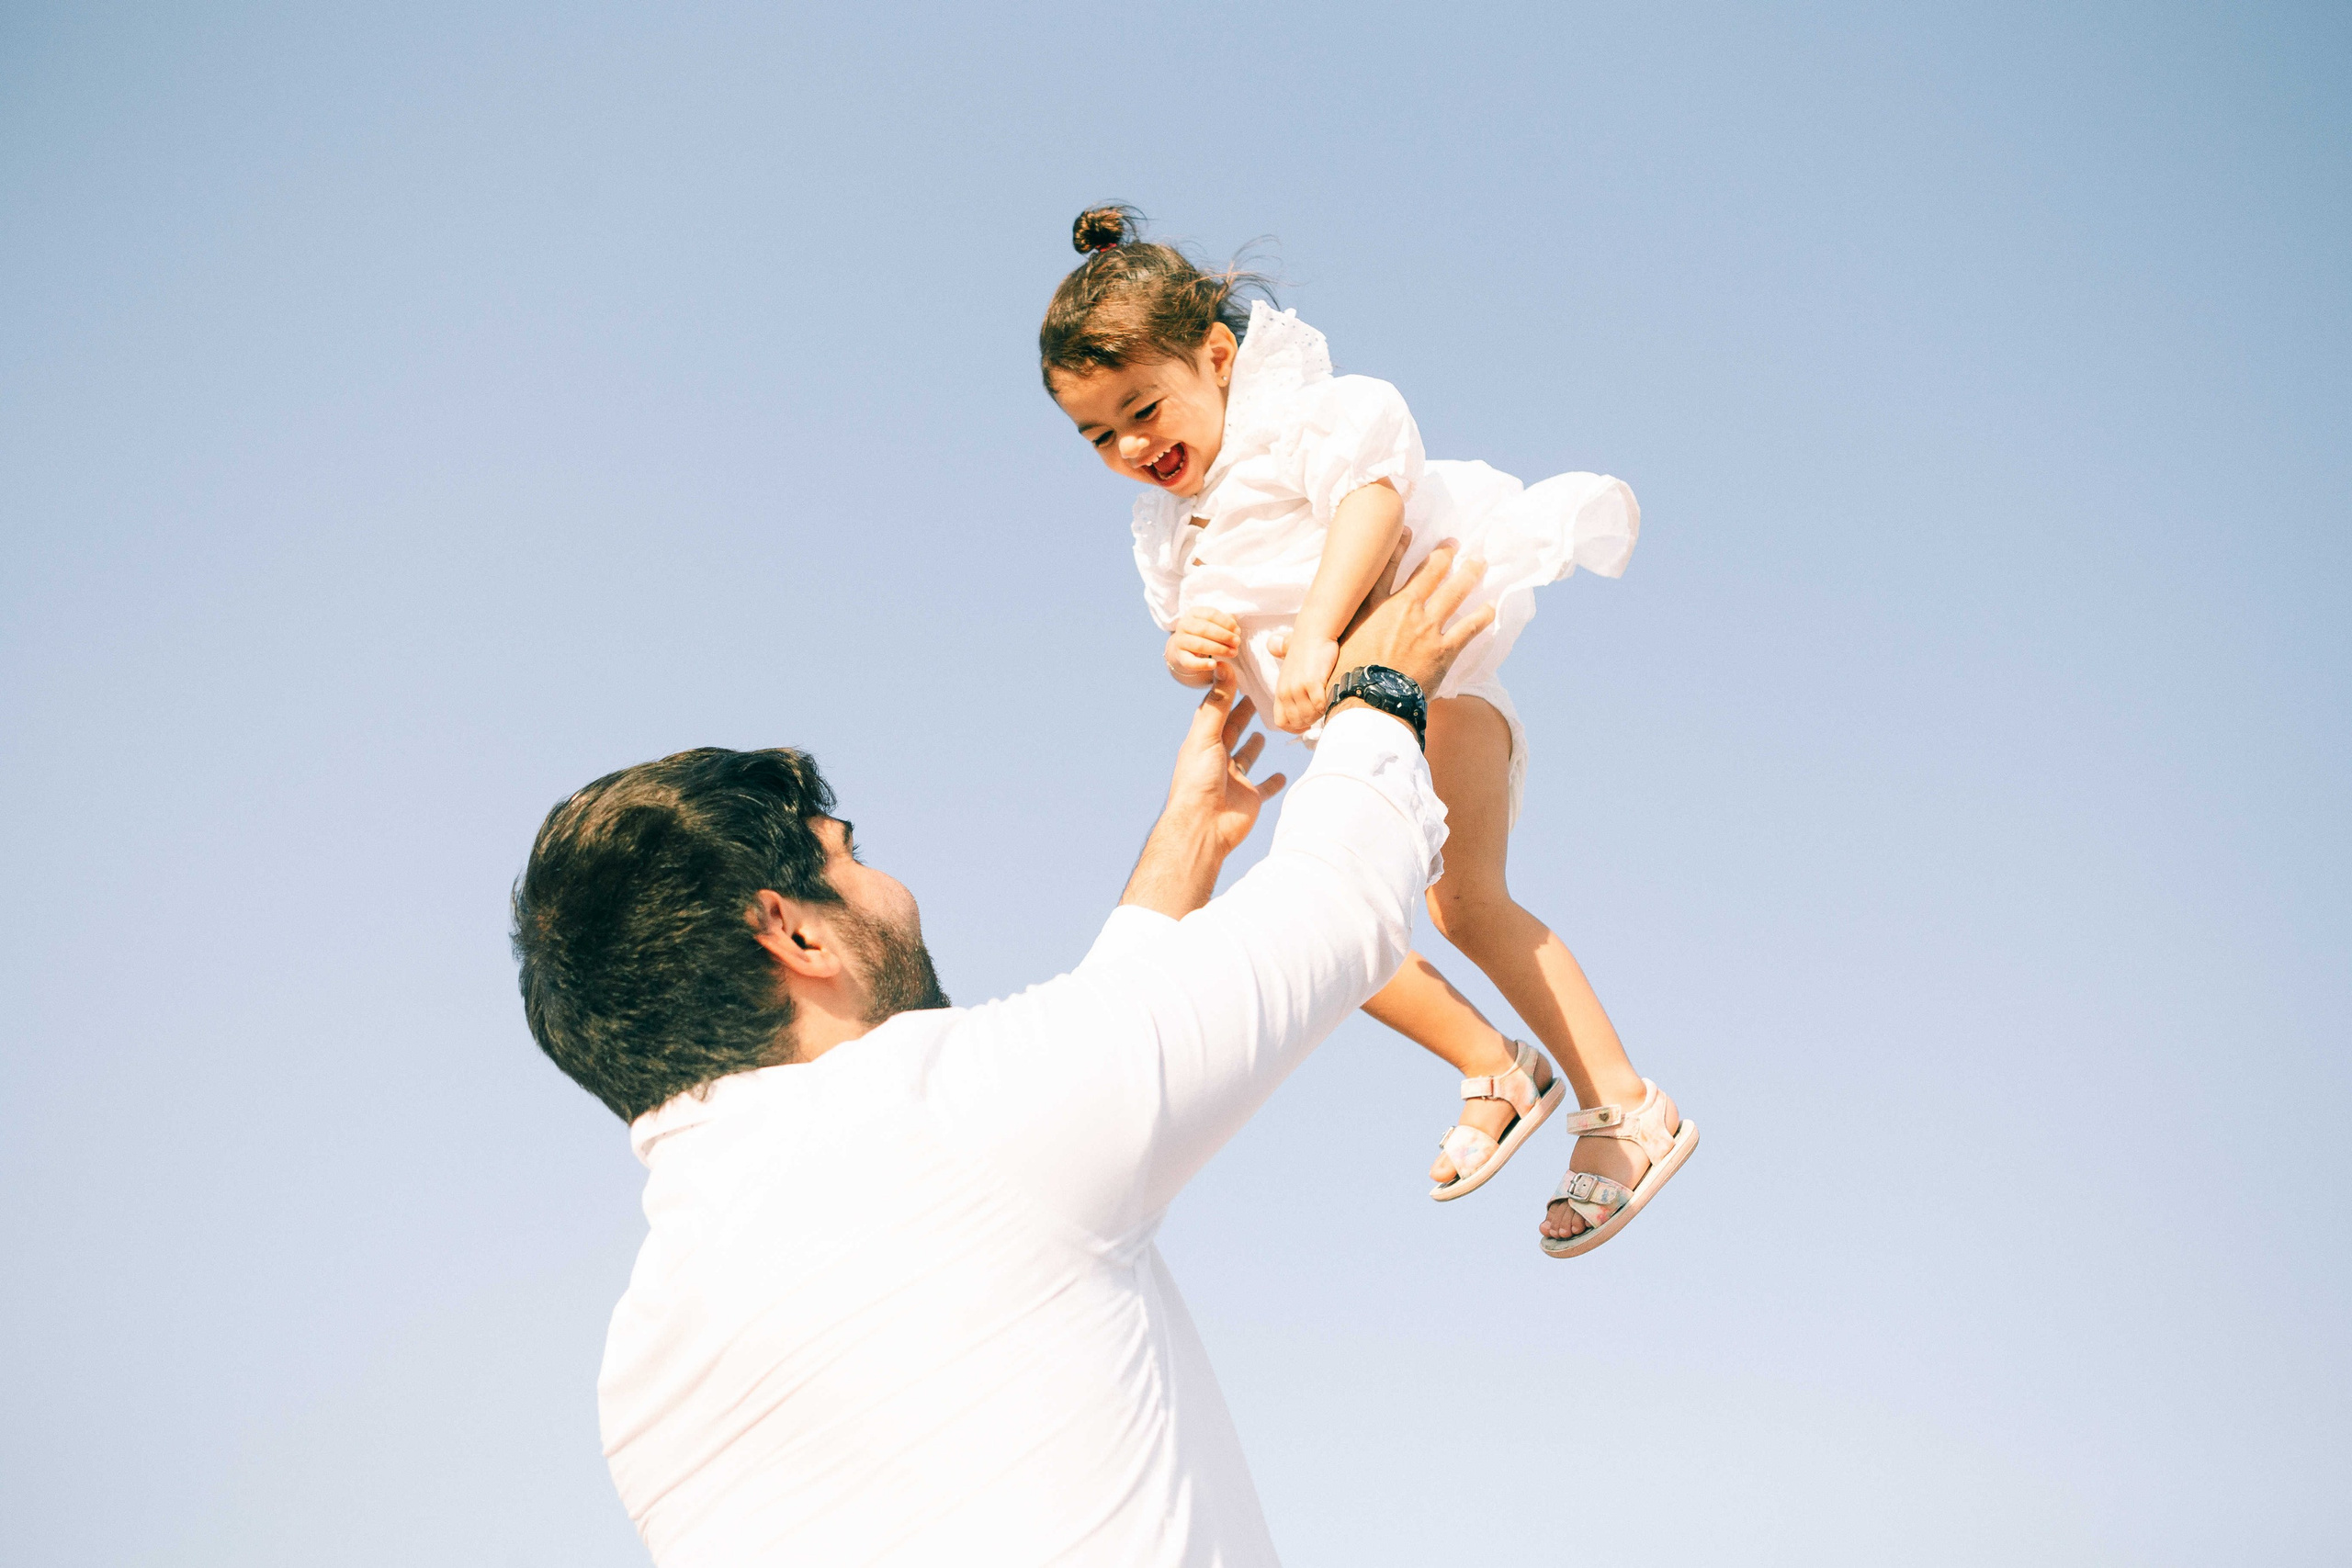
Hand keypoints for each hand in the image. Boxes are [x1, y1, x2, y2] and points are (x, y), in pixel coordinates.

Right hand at [1164, 609, 1240, 686]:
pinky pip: (1190, 662)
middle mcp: (1184, 624)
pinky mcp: (1179, 656)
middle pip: (1205, 629)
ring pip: (1199, 644)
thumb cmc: (1205, 634)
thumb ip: (1226, 624)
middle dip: (1224, 636)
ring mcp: (1180, 640)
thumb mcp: (1215, 624)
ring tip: (1232, 653)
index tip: (1237, 630)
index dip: (1226, 622)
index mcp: (1194, 613)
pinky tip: (1214, 665)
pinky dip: (1202, 664)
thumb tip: (1235, 630)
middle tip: (1237, 642)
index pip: (1211, 614)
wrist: (1186, 648)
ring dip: (1218, 649)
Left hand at [1164, 666, 1288, 855]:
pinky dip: (1272, 781)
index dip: (1224, 695)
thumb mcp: (1206, 737)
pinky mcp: (1249, 799)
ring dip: (1253, 746)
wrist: (1203, 827)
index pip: (1214, 713)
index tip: (1237, 676)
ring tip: (1264, 730)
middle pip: (1231, 732)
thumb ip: (1217, 704)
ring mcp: (1233, 780)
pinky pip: (1263, 788)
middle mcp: (1216, 760)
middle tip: (1255, 698)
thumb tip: (1223, 667)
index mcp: (1202, 744)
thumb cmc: (1198, 781)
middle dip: (1241, 715)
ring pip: (1245, 758)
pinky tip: (1282, 774)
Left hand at [1272, 634, 1339, 733]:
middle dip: (1310, 722)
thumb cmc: (1306, 650)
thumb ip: (1289, 683)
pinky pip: (1319, 706)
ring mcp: (1298, 687)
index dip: (1294, 728)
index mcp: (1280, 691)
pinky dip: (1327, 707)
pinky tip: (1330, 698)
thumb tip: (1286, 679)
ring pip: (1309, 716)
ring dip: (1320, 715)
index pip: (1281, 722)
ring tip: (1326, 705)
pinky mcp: (1312, 682)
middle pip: (1297, 722)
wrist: (1314, 632)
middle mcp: (1286, 691)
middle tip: (1320, 713)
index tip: (1307, 725)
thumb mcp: (1291, 669)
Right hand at [1329, 538, 1493, 697]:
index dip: (1399, 547)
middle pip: (1429, 573)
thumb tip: (1288, 642)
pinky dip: (1482, 616)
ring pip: (1454, 593)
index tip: (1410, 531)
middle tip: (1453, 544)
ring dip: (1468, 575)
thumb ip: (1327, 637)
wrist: (1370, 701)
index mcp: (1374, 608)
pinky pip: (1469, 628)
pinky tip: (1491, 607)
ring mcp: (1426, 628)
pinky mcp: (1444, 650)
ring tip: (1479, 563)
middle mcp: (1404, 610)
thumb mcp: (1332, 649)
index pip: (1387, 569)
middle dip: (1443, 555)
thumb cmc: (1345, 679)